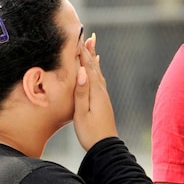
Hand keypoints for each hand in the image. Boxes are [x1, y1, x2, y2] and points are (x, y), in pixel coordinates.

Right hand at [73, 32, 117, 150]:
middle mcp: (101, 91)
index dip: (82, 52)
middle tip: (87, 35)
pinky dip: (97, 70)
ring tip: (92, 46)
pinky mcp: (103, 102)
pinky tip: (96, 70)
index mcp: (95, 92)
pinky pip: (100, 80)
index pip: (87, 67)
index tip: (77, 37)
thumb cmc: (90, 133)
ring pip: (98, 72)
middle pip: (94, 66)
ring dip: (93, 58)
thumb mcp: (81, 113)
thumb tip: (82, 72)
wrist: (106, 148)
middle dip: (89, 51)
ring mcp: (104, 96)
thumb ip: (81, 92)